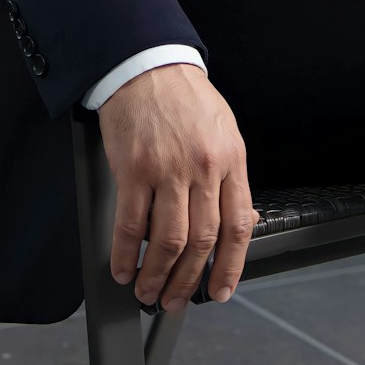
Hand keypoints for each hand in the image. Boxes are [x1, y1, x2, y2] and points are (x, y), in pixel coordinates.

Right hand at [98, 63, 257, 307]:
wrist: (146, 65)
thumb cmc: (184, 97)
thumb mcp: (224, 131)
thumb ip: (231, 176)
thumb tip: (240, 221)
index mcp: (230, 159)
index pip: (237, 227)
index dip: (230, 267)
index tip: (221, 290)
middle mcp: (202, 167)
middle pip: (201, 240)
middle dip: (189, 280)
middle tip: (176, 299)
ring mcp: (167, 169)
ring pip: (168, 240)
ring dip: (157, 274)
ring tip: (148, 291)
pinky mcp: (133, 168)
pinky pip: (131, 224)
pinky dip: (126, 253)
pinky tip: (124, 268)